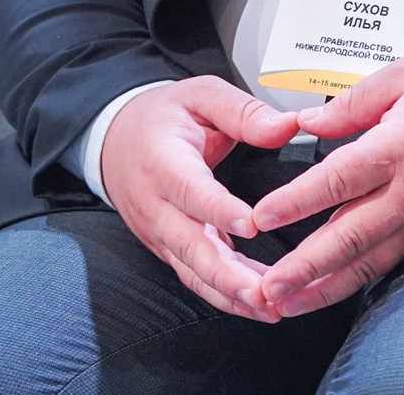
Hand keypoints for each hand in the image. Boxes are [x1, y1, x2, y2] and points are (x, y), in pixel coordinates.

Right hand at [100, 76, 299, 319]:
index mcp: (163, 161)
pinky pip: (194, 276)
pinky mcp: (167, 248)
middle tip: (262, 291)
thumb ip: (244, 111)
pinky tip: (255, 305)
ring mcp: (158, 233)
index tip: (250, 224)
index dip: (217, 209)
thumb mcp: (201, 95)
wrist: (116, 138)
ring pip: (192, 270)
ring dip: (228, 293)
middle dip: (225, 273)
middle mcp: (156, 205)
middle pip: (188, 245)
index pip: (189, 189)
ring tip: (267, 308)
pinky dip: (223, 294)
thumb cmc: (164, 115)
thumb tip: (287, 126)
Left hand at [244, 57, 403, 317]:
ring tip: (283, 303)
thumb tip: (307, 121)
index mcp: (400, 146)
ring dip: (321, 287)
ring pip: (364, 262)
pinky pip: (383, 265)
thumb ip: (353, 100)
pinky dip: (350, 284)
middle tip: (265, 285)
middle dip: (303, 265)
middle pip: (348, 235)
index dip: (297, 200)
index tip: (261, 216)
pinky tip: (323, 294)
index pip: (339, 178)